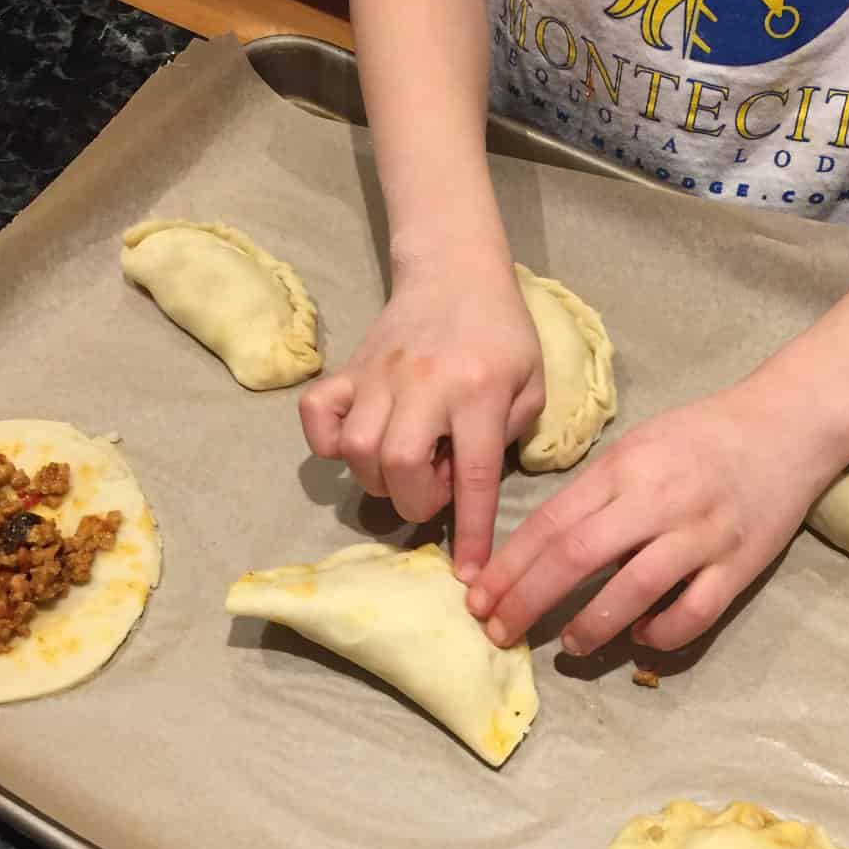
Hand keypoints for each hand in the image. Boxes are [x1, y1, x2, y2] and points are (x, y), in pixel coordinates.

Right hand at [299, 246, 544, 578]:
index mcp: (479, 391)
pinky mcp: (347, 369)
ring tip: (408, 465)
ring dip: (379, 478)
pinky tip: (354, 445)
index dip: (470, 531)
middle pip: (400, 466)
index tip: (468, 577)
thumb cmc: (503, 334)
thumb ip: (510, 437)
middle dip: (416, 500)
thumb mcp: (532, 384)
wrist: (456, 271)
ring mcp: (377, 376)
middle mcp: (423, 385)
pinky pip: (316, 416)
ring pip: (356, 450)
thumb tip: (468, 486)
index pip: (475, 475)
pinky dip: (326, 443)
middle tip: (435, 486)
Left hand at [467, 381, 843, 653]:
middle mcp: (658, 499)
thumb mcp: (639, 445)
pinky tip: (643, 638)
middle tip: (499, 633)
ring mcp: (702, 534)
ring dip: (592, 625)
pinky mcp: (741, 564)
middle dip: (528, 601)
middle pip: (577, 557)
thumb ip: (597, 492)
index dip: (509, 566)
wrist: (788, 424)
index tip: (478, 598)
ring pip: (634, 590)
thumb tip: (546, 549)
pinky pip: (696, 611)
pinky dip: (663, 632)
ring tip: (570, 646)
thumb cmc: (704, 435)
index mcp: (625, 467)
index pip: (551, 522)